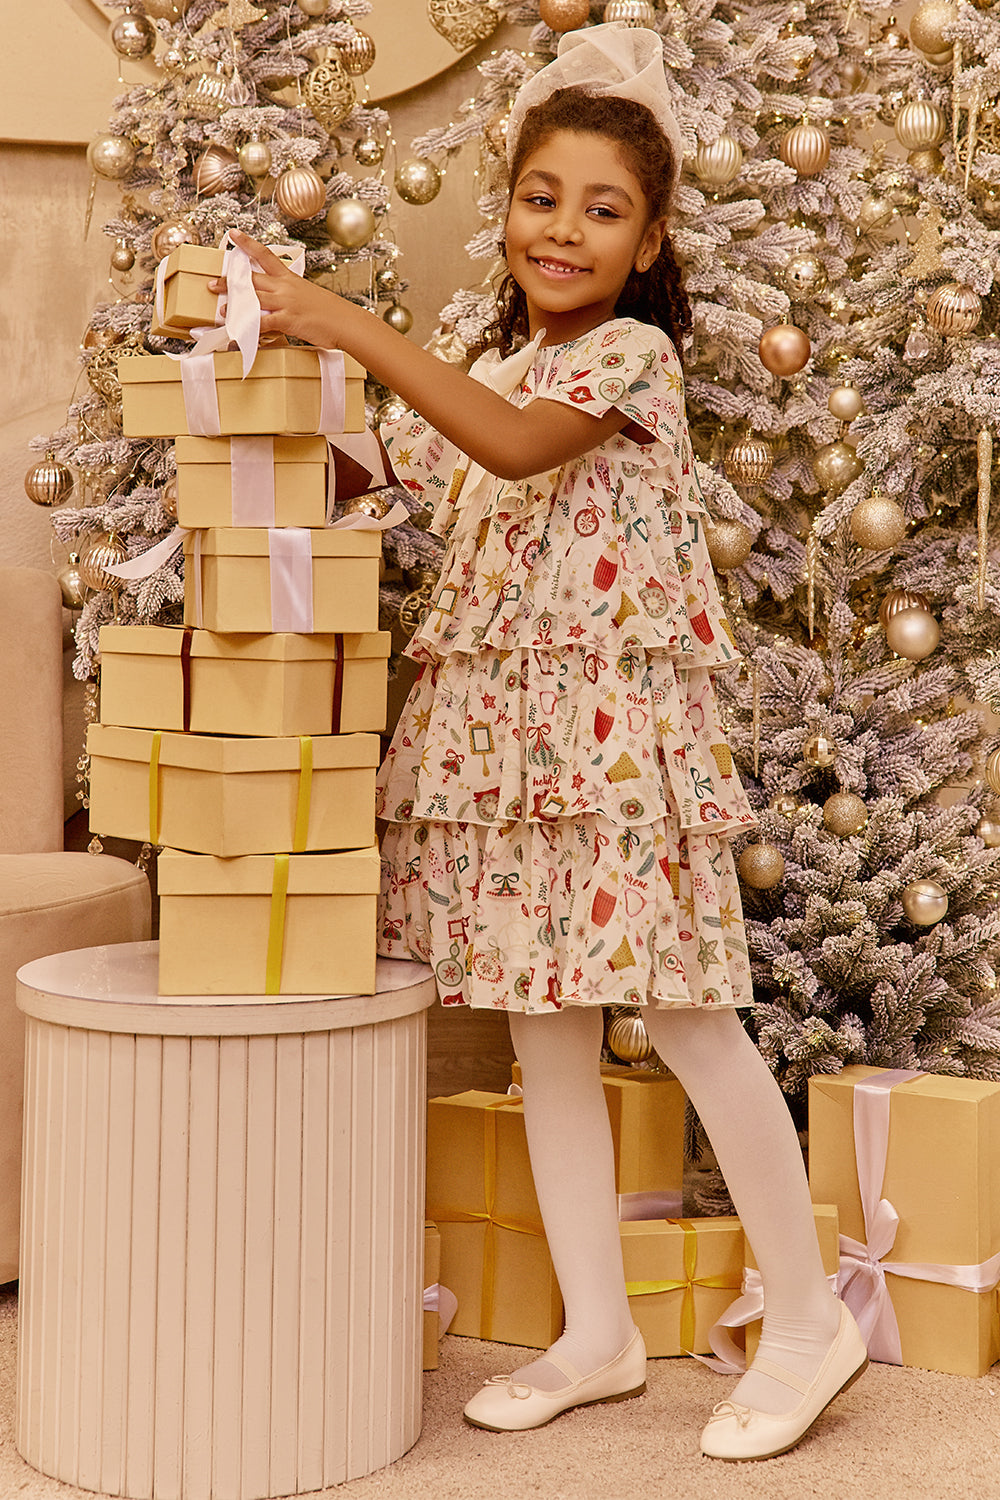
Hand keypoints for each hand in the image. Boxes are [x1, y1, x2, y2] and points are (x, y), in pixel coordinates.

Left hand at [208, 229, 344, 346]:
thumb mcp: (308, 296)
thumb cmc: (330, 312)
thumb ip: (291, 296)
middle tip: (212, 282)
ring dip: (235, 304)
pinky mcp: (288, 320)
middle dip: (230, 280)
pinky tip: (240, 332)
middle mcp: (285, 287)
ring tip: (220, 309)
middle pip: (252, 279)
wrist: (346, 321)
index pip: (265, 255)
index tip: (233, 234)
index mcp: (289, 278)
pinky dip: (250, 328)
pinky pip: (264, 323)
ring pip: (254, 299)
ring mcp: (286, 303)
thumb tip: (279, 303)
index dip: (247, 244)